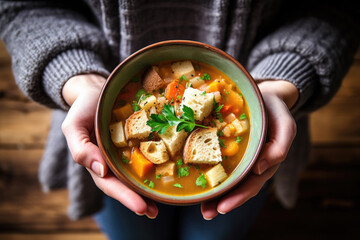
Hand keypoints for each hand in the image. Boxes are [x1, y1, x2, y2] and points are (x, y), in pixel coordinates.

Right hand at [61, 74, 157, 218]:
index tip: (141, 207)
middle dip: (139, 200)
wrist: (95, 91)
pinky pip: (148, 153)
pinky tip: (172, 170)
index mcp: (97, 162)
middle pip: (126, 184)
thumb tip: (101, 170)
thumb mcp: (74, 126)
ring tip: (166, 201)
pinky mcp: (139, 140)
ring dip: (150, 188)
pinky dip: (158, 162)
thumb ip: (80, 149)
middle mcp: (114, 161)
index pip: (110, 184)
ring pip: (138, 173)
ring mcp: (127, 152)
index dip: (125, 197)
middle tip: (154, 212)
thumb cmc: (83, 109)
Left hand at [201, 80, 297, 219]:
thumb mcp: (285, 124)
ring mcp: (242, 158)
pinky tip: (199, 183)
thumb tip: (261, 168)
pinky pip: (221, 163)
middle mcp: (253, 164)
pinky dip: (211, 174)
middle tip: (207, 213)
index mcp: (266, 162)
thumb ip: (280, 145)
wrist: (267, 95)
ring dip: (216, 195)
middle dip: (223, 201)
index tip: (223, 206)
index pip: (252, 184)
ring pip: (230, 180)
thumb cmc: (276, 110)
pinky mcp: (230, 149)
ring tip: (202, 208)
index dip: (239, 196)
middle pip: (238, 187)